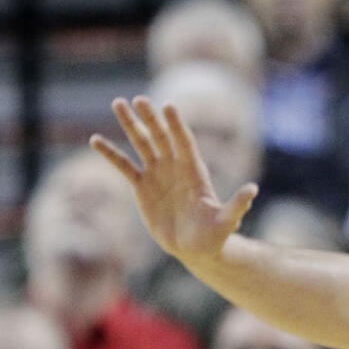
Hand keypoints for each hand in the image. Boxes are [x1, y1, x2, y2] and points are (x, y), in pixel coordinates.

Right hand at [91, 97, 257, 265]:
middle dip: (150, 118)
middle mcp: (175, 167)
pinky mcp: (142, 186)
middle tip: (138, 99)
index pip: (185, 142)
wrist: (195, 248)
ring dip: (130, 124)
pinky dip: (110, 153)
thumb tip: (253, 190)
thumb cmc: (214, 236)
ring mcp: (158, 174)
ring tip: (117, 103)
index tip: (168, 106)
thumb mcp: (226, 221)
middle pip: (161, 137)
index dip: (177, 126)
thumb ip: (236, 205)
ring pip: (142, 143)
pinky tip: (95, 139)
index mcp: (195, 172)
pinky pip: (124, 165)